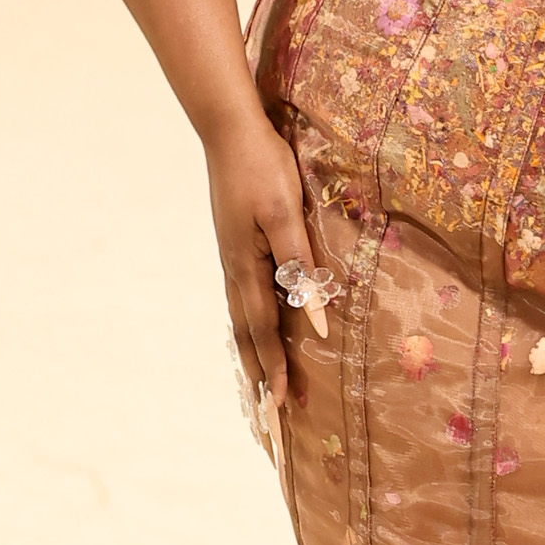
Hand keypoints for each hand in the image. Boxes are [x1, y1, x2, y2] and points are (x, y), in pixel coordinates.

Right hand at [205, 105, 316, 429]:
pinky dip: (248, 325)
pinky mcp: (236, 244)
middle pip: (244, 334)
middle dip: (257, 374)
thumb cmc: (263, 168)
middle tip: (264, 415)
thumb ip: (298, 267)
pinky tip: (255, 328)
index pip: (261, 331)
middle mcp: (234, 269)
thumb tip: (314, 319)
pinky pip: (243, 297)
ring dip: (251, 354)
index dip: (273, 368)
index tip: (278, 406)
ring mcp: (232, 257)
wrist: (229, 130)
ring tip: (258, 383)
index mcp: (246, 267)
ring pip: (241, 317)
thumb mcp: (286, 216)